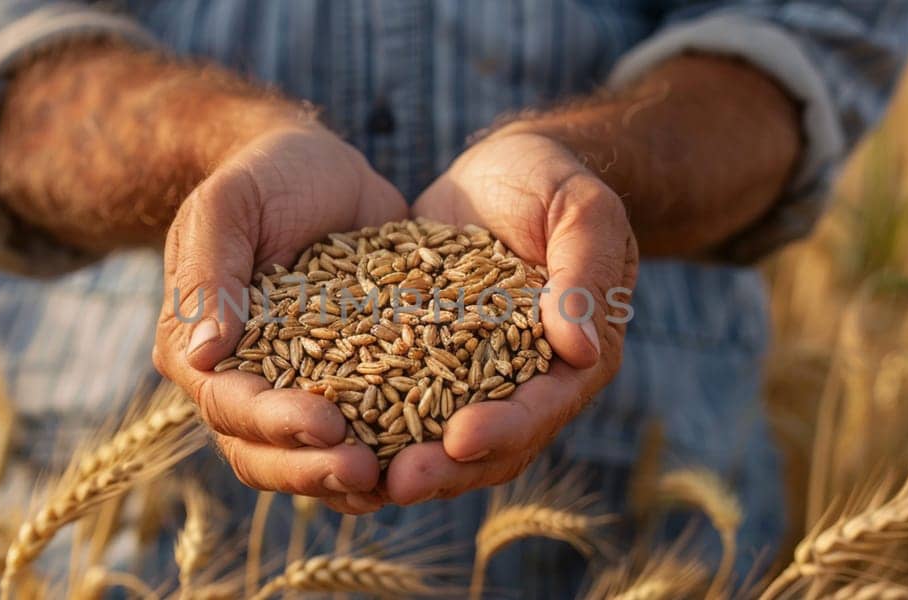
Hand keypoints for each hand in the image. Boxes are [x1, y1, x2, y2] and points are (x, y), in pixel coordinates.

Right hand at [153, 121, 406, 513]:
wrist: (317, 168)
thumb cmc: (264, 176)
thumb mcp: (230, 203)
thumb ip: (210, 272)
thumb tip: (203, 354)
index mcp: (196, 348)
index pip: (229, 404)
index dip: (276, 422)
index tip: (329, 423)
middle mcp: (237, 383)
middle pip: (262, 452)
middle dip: (313, 468)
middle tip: (368, 471)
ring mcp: (290, 392)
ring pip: (305, 460)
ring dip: (344, 480)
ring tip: (395, 481)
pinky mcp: (345, 387)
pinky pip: (358, 438)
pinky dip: (385, 456)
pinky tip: (423, 463)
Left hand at [391, 131, 638, 503]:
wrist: (499, 169)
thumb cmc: (552, 181)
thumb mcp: (581, 210)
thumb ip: (584, 273)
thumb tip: (580, 350)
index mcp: (574, 360)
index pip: (542, 408)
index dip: (504, 428)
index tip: (461, 438)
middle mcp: (524, 385)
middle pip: (488, 447)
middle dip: (445, 468)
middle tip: (397, 482)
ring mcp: (469, 381)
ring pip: (439, 442)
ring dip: (401, 462)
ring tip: (355, 476)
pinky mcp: (421, 363)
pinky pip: (395, 405)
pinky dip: (367, 426)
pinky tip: (323, 437)